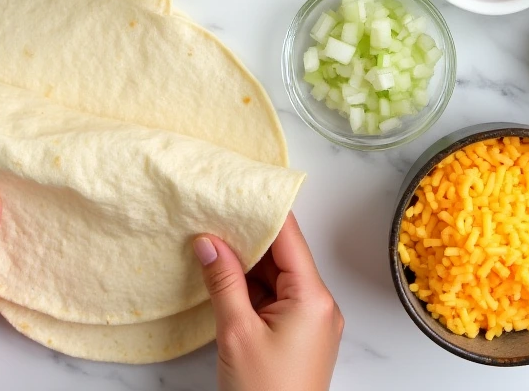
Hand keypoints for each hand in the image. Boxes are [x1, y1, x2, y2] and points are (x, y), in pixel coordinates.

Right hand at [194, 213, 342, 390]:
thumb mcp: (236, 333)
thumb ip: (223, 282)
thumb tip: (208, 241)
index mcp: (314, 297)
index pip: (289, 237)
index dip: (264, 211)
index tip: (239, 190)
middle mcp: (320, 304)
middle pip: (284, 255)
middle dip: (250, 237)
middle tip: (215, 215)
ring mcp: (311, 322)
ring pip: (277, 277)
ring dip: (248, 263)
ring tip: (213, 241)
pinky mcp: (299, 337)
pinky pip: (276, 298)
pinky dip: (252, 288)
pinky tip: (224, 276)